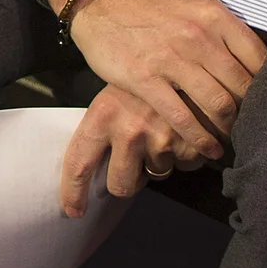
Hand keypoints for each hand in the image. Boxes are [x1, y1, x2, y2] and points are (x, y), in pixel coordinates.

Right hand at [58, 0, 266, 163]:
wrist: (103, 4)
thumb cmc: (155, 8)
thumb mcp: (196, 1)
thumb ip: (226, 23)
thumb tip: (258, 50)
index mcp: (215, 15)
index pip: (258, 58)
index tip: (265, 101)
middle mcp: (198, 35)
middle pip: (241, 87)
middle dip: (250, 112)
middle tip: (250, 126)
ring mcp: (171, 58)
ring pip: (217, 105)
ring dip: (228, 129)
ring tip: (231, 140)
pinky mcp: (146, 79)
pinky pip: (183, 117)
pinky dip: (201, 139)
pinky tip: (208, 149)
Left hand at [59, 85, 200, 216]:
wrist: (192, 57)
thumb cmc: (148, 74)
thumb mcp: (116, 92)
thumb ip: (106, 126)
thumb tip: (95, 164)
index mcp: (102, 115)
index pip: (79, 163)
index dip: (74, 192)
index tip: (74, 210)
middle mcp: (128, 130)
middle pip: (120, 185)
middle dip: (128, 183)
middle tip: (134, 169)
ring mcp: (160, 140)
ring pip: (156, 175)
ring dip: (161, 160)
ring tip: (165, 130)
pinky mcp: (189, 145)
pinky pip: (185, 166)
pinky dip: (187, 153)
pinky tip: (187, 130)